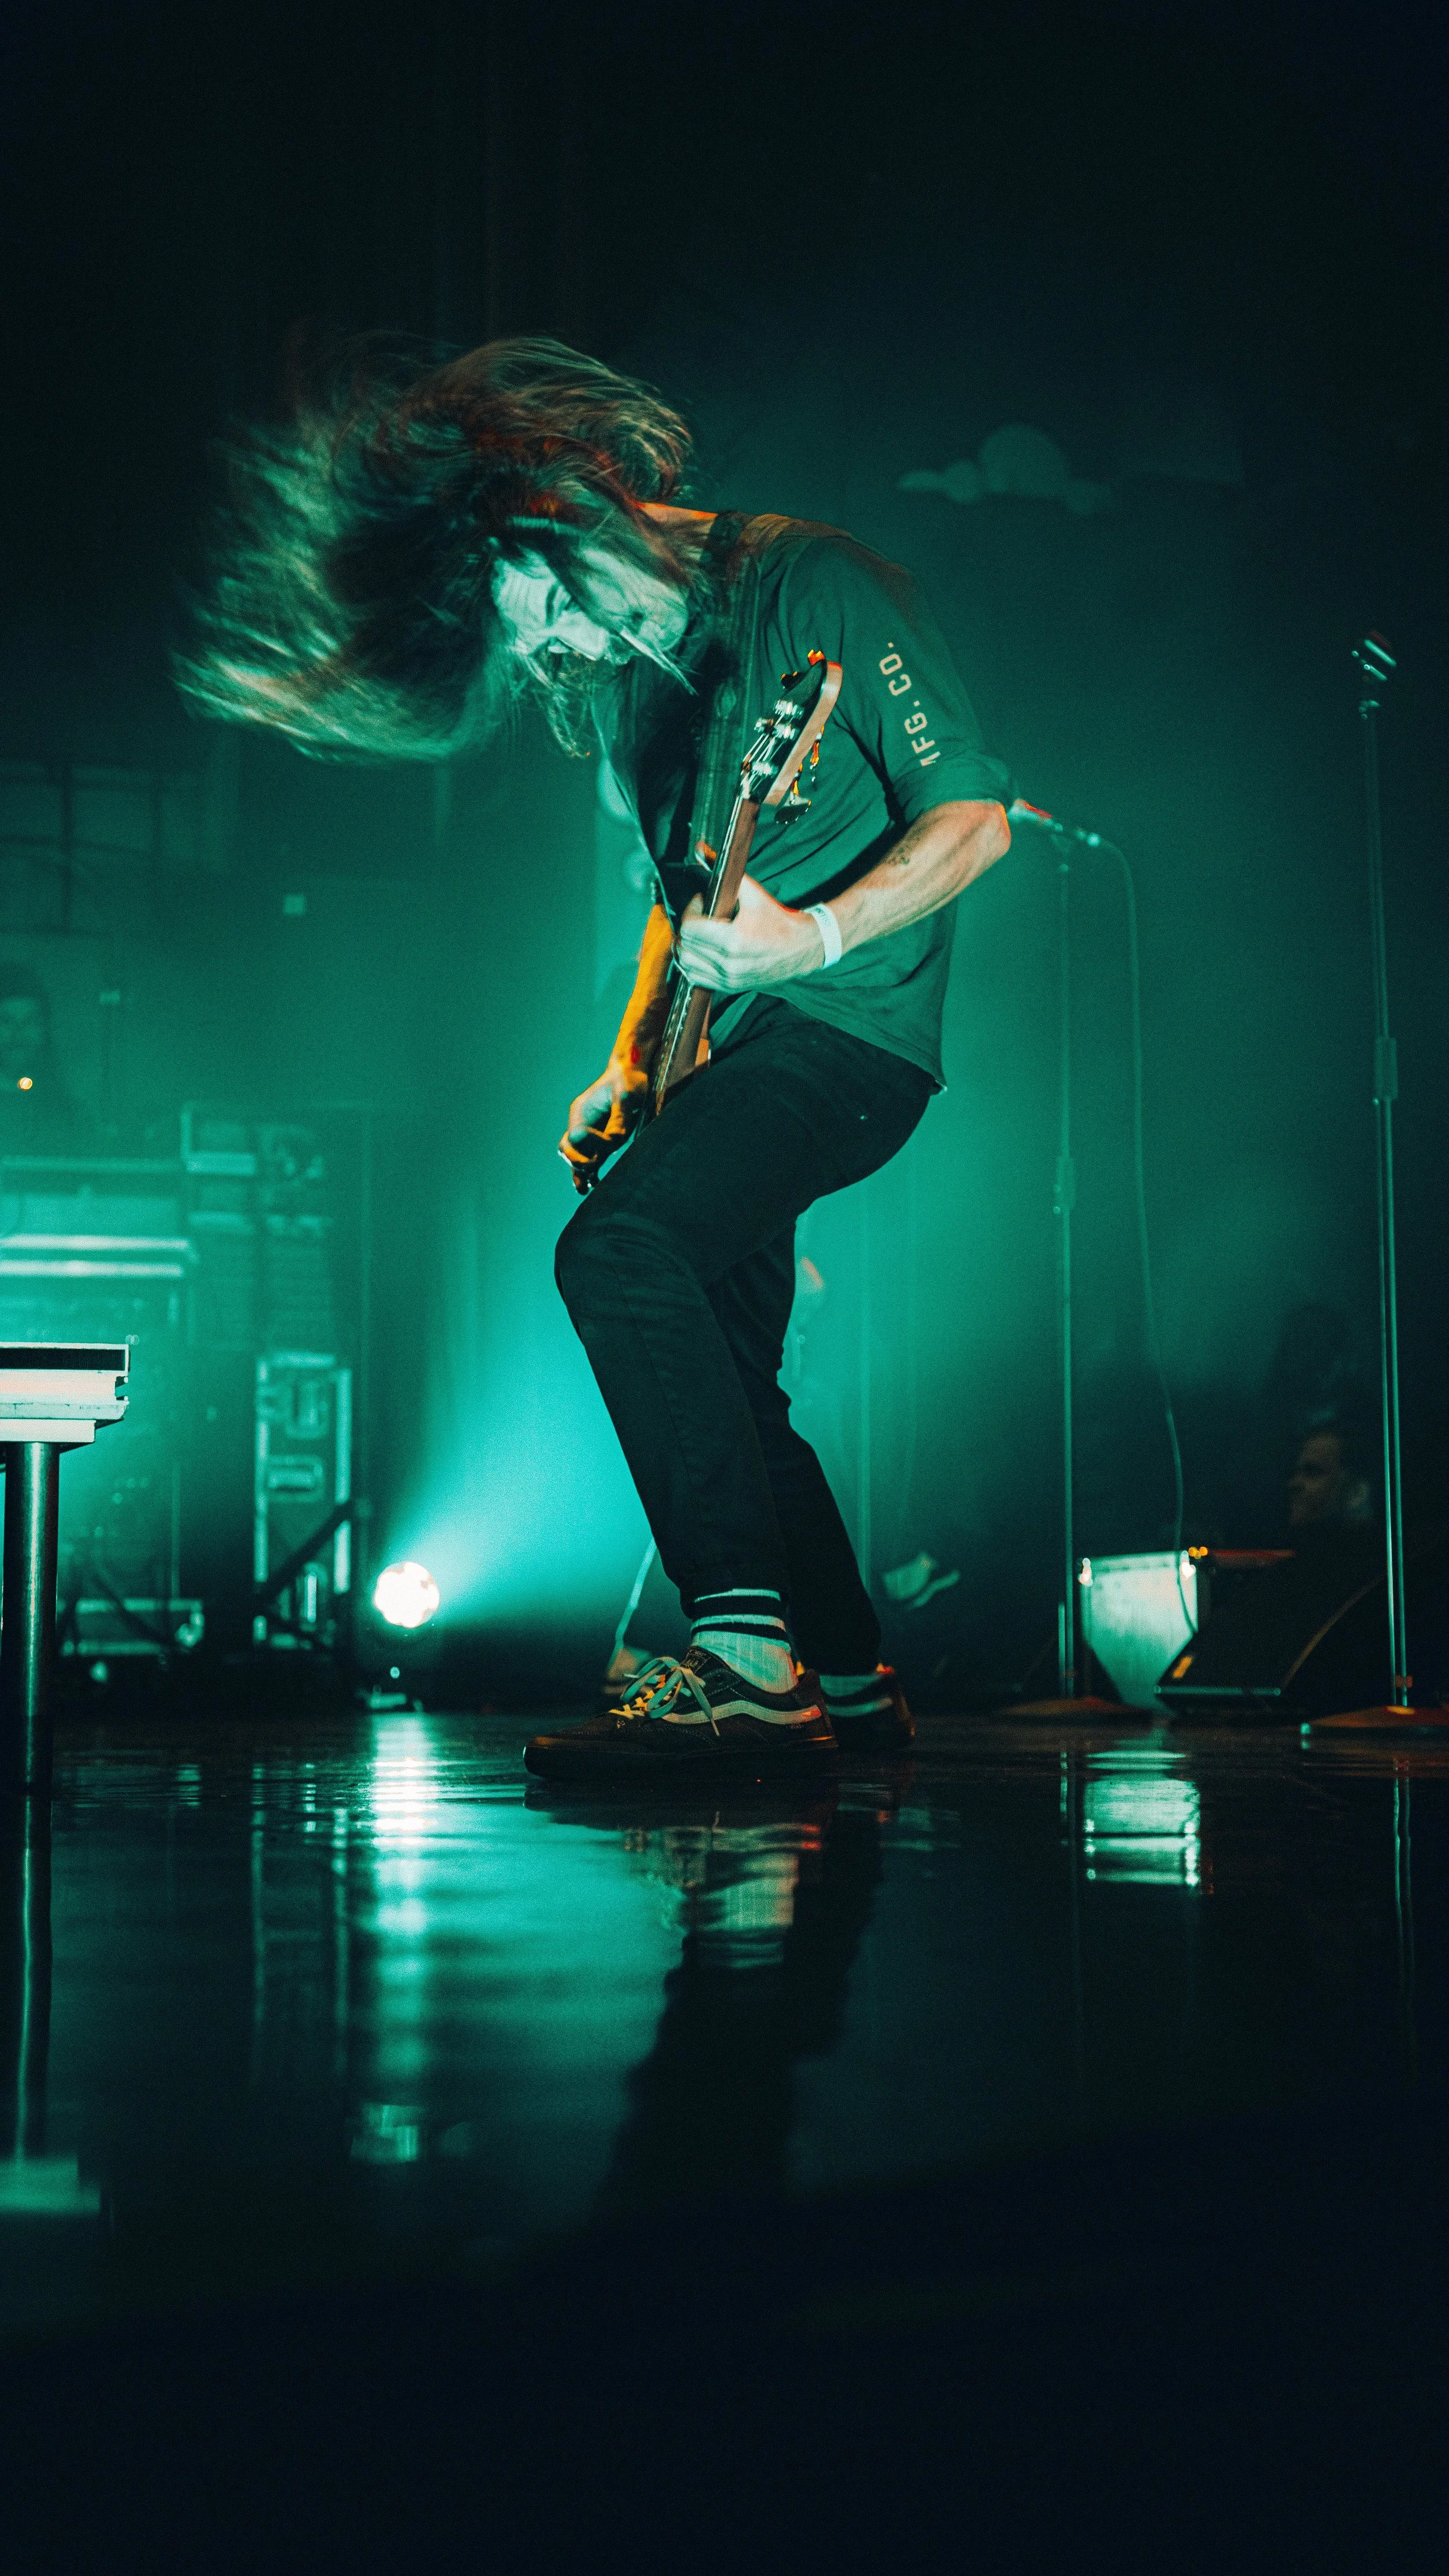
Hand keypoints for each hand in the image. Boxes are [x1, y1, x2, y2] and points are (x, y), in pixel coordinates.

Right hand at [559, 1052, 649, 1193]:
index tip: (608, 1144)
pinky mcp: (601, 1138)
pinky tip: (594, 1184)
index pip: (576, 1136)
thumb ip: (619, 1119)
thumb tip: (614, 1142)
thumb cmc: (628, 1080)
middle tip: (593, 1171)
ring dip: (580, 1173)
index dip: (590, 1145)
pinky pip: (590, 1157)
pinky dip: (589, 1171)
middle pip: (568, 1150)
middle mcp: (581, 1123)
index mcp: (581, 1111)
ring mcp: (589, 1132)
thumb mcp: (626, 1096)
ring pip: (576, 1157)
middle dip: (578, 1162)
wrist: (631, 1072)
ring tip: (585, 1190)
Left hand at [677, 874, 823, 991]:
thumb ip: (726, 873)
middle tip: (700, 916)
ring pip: (686, 964)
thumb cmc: (780, 920)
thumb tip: (701, 850)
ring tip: (698, 933)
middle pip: (684, 946)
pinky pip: (696, 978)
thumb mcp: (754, 893)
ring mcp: (729, 979)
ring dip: (686, 946)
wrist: (804, 949)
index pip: (690, 928)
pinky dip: (692, 963)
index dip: (691, 910)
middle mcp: (729, 964)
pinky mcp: (731, 986)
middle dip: (687, 927)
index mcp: (734, 941)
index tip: (702, 902)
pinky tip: (701, 951)